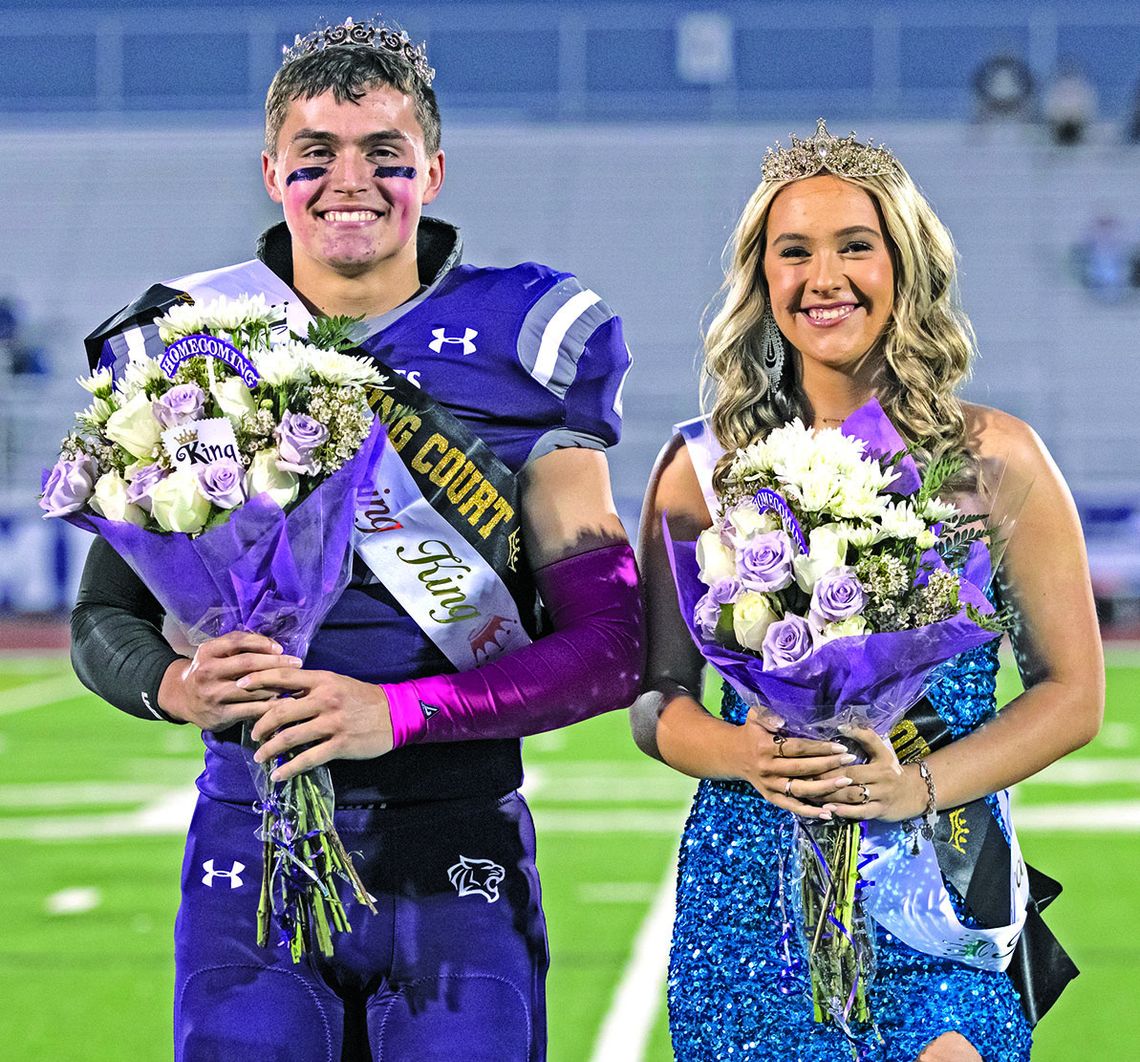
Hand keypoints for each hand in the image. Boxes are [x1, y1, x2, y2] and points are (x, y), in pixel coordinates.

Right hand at [159, 632, 299, 730]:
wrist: (182, 698)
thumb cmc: (209, 670)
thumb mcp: (215, 653)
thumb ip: (239, 645)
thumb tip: (274, 646)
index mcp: (207, 651)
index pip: (238, 641)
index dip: (262, 643)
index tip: (281, 649)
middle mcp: (207, 672)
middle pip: (248, 664)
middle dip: (276, 663)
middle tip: (297, 663)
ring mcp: (213, 695)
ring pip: (252, 688)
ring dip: (277, 685)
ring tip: (294, 682)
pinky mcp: (220, 715)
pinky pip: (251, 710)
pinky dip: (271, 706)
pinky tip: (286, 703)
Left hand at [242, 669, 393, 781]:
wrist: (395, 714)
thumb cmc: (362, 698)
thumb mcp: (336, 683)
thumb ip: (310, 687)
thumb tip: (279, 692)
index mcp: (322, 680)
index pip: (283, 677)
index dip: (259, 680)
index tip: (240, 685)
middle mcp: (325, 699)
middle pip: (280, 711)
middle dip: (260, 725)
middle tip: (252, 734)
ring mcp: (332, 723)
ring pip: (290, 737)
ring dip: (269, 749)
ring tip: (259, 757)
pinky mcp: (340, 744)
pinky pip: (308, 758)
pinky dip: (289, 768)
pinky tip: (278, 775)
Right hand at [735, 708, 858, 819]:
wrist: (734, 755)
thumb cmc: (751, 733)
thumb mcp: (754, 717)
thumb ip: (767, 714)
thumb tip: (782, 719)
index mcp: (765, 747)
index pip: (797, 748)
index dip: (819, 748)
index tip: (840, 747)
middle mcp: (767, 768)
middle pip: (802, 769)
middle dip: (828, 765)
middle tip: (850, 761)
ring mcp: (770, 785)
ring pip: (800, 790)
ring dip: (824, 788)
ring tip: (846, 783)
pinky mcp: (771, 797)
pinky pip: (792, 807)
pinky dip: (810, 812)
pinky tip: (829, 813)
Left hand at [818, 724, 928, 822]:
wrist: (916, 792)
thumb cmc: (892, 769)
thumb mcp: (883, 750)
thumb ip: (865, 737)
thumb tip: (843, 726)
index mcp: (882, 759)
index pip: (852, 761)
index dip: (831, 762)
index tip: (812, 761)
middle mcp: (882, 778)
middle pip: (849, 779)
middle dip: (825, 779)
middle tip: (805, 778)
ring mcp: (881, 796)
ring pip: (853, 796)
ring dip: (831, 796)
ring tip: (810, 794)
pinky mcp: (880, 811)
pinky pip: (861, 813)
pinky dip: (844, 812)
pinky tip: (828, 809)